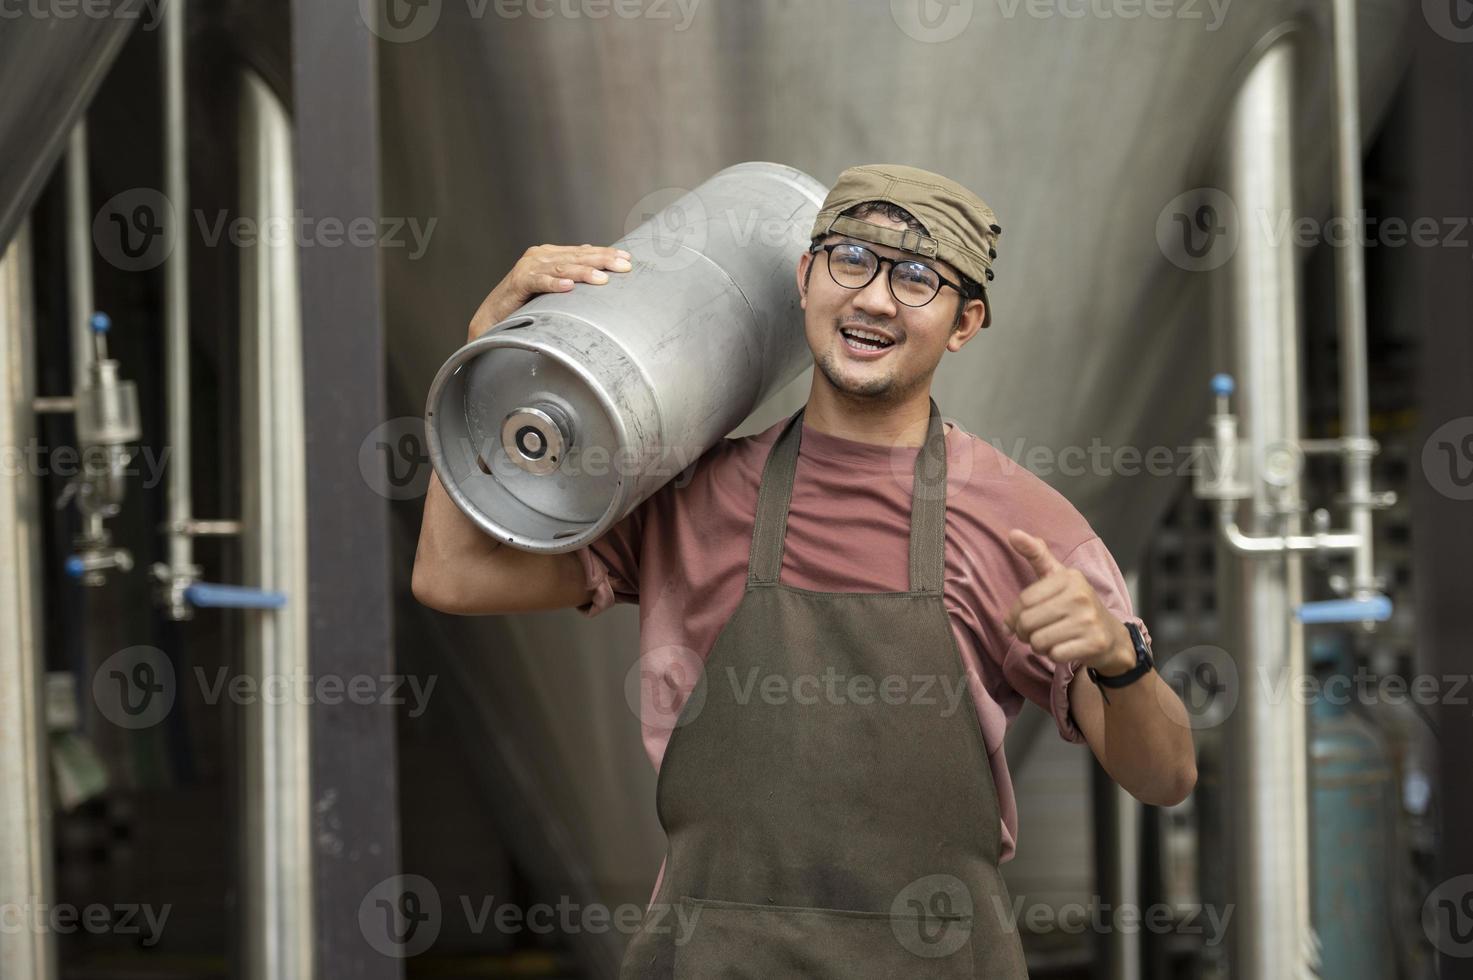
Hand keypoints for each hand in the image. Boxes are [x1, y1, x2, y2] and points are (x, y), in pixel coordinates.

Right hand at [467, 243, 633, 341]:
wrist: (493, 318)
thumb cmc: (524, 304)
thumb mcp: (552, 286)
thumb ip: (569, 272)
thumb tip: (592, 259)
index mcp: (550, 254)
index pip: (583, 252)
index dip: (605, 254)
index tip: (628, 259)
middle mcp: (540, 256)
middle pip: (576, 257)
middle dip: (602, 261)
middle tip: (624, 266)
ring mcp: (528, 267)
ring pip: (561, 267)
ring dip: (583, 272)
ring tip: (602, 278)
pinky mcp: (517, 282)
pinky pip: (538, 282)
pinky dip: (553, 284)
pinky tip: (568, 287)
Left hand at [1001, 529, 1133, 673]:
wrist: (1113, 636)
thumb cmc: (1076, 605)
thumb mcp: (1058, 577)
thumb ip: (1036, 555)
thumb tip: (1012, 533)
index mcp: (1069, 577)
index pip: (1023, 601)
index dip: (1015, 616)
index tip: (1019, 621)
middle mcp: (1080, 595)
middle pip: (1028, 623)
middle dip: (1025, 634)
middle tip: (1034, 634)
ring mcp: (1089, 620)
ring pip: (1039, 641)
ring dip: (1038, 646)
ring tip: (1051, 639)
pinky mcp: (1094, 642)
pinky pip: (1055, 655)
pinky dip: (1054, 656)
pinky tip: (1064, 648)